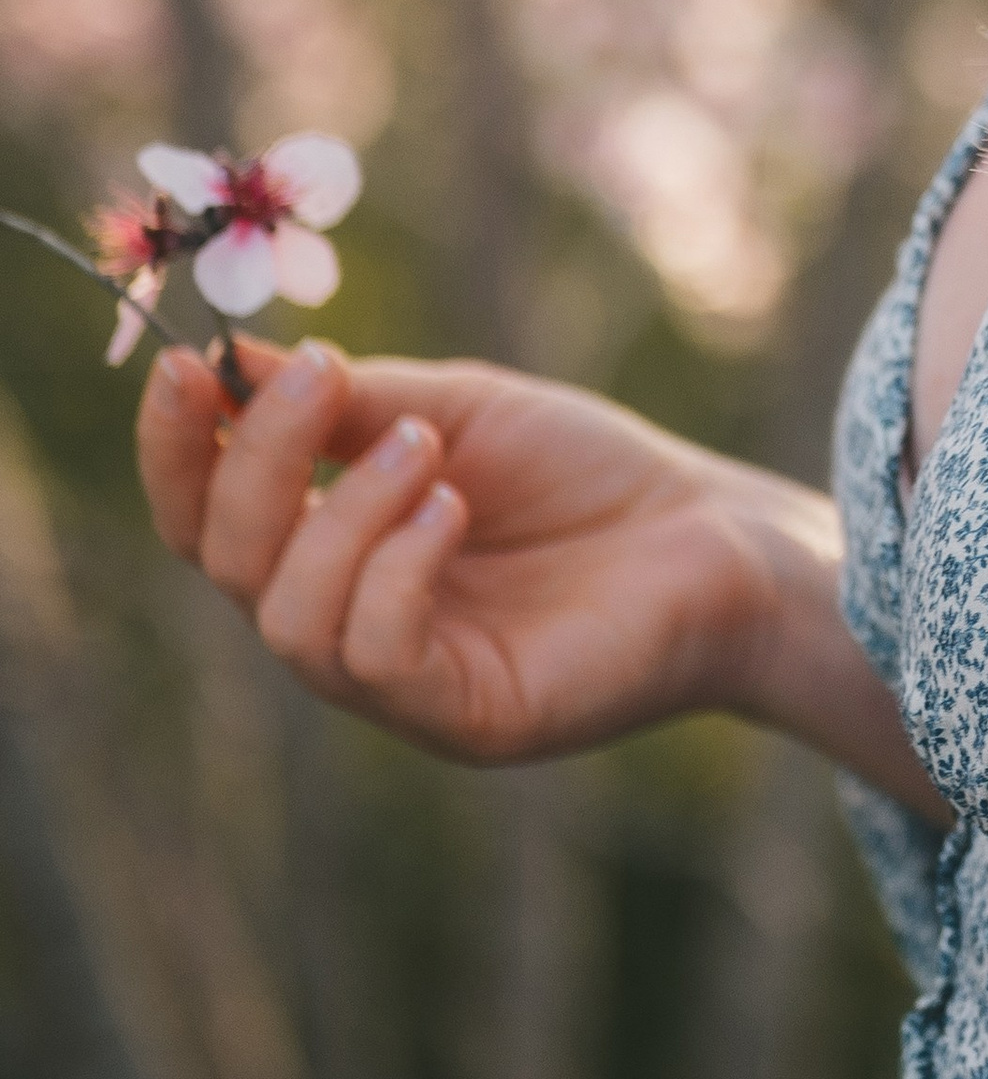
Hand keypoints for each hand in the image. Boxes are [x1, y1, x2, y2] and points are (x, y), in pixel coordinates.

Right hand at [137, 336, 942, 805]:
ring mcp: (402, 682)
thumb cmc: (592, 476)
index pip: (208, 518)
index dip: (179, 450)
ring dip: (341, 512)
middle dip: (255, 464)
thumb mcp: (459, 409)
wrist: (718, 536)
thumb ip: (348, 402)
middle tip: (315, 379)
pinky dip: (394, 570)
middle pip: (227, 566)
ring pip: (289, 620)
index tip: (187, 365)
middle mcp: (348, 622)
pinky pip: (374, 660)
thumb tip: (232, 360)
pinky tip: (453, 508)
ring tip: (428, 442)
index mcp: (334, 549)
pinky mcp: (462, 718)